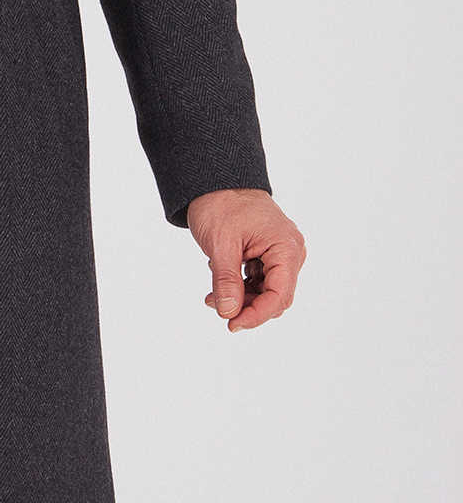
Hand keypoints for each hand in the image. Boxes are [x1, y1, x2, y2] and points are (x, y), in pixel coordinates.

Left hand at [185, 189, 306, 330]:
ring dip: (241, 298)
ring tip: (212, 295)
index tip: (232, 324)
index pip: (280, 295)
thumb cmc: (221, 203)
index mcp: (285, 247)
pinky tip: (219, 283)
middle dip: (248, 307)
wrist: (215, 179)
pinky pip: (260, 279)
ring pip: (266, 290)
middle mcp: (289, 251)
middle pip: (276, 296)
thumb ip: (226, 281)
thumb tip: (229, 312)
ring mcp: (280, 252)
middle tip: (218, 308)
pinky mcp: (268, 253)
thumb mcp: (220, 244)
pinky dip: (240, 286)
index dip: (257, 314)